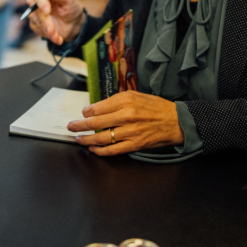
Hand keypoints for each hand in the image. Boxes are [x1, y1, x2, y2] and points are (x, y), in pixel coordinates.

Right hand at [25, 0, 84, 44]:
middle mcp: (37, 2)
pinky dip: (49, 36)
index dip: (41, 2)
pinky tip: (57, 38)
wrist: (74, 23)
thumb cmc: (71, 8)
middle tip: (52, 30)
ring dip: (48, 30)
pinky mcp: (36, 24)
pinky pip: (39, 30)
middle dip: (44, 20)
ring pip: (36, 21)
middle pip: (33, 9)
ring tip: (58, 36)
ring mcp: (35, 13)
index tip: (47, 11)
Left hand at [67, 91, 184, 155]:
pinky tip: (93, 149)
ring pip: (101, 138)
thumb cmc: (155, 107)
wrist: (176, 121)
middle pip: (95, 123)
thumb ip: (116, 102)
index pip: (98, 107)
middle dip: (79, 126)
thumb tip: (97, 109)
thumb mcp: (136, 96)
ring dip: (87, 140)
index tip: (83, 113)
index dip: (86, 112)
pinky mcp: (135, 145)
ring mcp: (130, 132)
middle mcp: (126, 115)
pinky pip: (113, 150)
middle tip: (71, 127)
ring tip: (79, 139)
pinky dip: (100, 151)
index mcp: (125, 100)